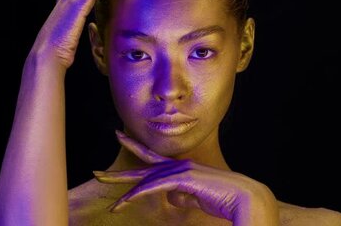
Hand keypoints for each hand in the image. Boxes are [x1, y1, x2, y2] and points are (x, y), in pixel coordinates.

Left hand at [93, 130, 278, 224]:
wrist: (244, 197)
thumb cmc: (223, 200)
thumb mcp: (197, 199)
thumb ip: (183, 195)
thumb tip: (171, 196)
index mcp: (182, 170)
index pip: (153, 160)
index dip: (135, 150)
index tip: (119, 138)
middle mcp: (178, 166)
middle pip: (142, 167)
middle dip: (119, 173)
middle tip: (97, 173)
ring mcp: (180, 171)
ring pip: (144, 179)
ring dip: (123, 190)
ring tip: (103, 188)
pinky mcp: (183, 179)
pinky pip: (153, 187)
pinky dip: (137, 195)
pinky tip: (122, 203)